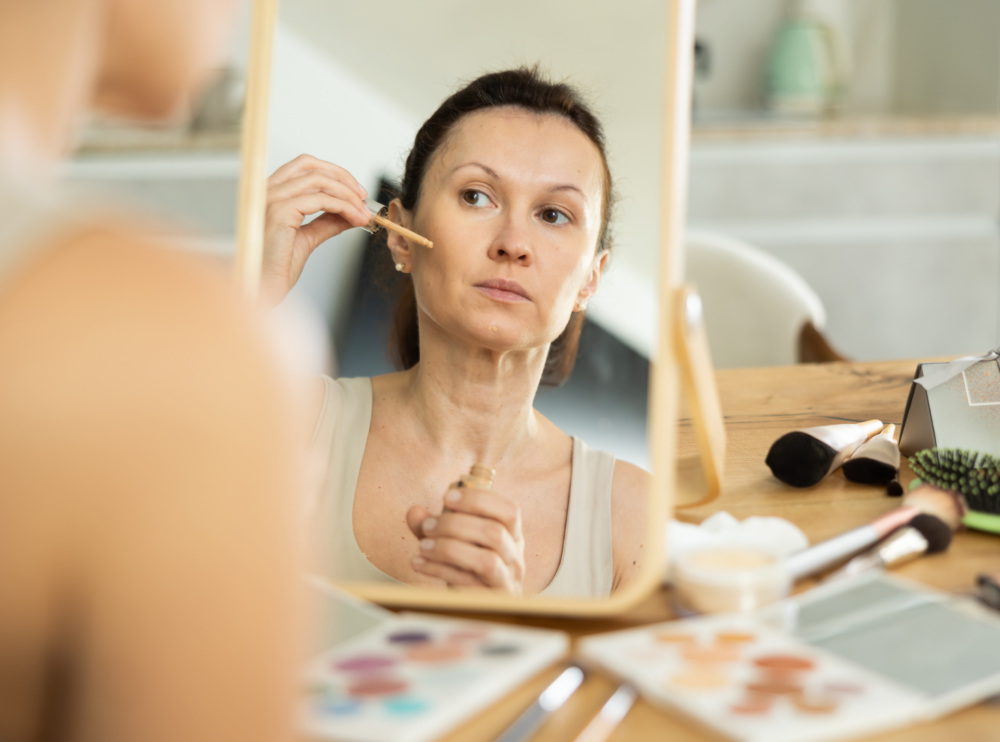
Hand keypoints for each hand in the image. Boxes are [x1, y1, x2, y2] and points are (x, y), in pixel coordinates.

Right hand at [260, 154, 372, 306]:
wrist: (264, 288)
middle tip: (363, 197)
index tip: (355, 192)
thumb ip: (327, 222)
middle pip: (312, 166)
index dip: (334, 174)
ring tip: (363, 213)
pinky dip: (343, 207)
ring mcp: (272, 198)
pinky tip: (354, 218)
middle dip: (343, 179)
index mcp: (271, 192)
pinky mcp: (281, 211)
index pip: (305, 165)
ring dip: (348, 195)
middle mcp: (268, 190)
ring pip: (320, 181)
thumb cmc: (277, 266)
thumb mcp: (308, 237)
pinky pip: (322, 200)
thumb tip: (350, 212)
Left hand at [406, 484, 525, 594]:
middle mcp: (515, 557)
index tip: (447, 496)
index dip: (479, 499)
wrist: (475, 608)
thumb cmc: (467, 569)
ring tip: (423, 545)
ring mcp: (506, 581)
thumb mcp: (451, 541)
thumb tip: (414, 512)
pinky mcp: (490, 600)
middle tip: (428, 525)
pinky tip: (419, 563)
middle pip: (494, 533)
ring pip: (486, 560)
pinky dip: (439, 570)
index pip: (509, 510)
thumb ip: (433, 526)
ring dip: (449, 548)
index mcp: (512, 535)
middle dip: (456, 524)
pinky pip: (467, 583)